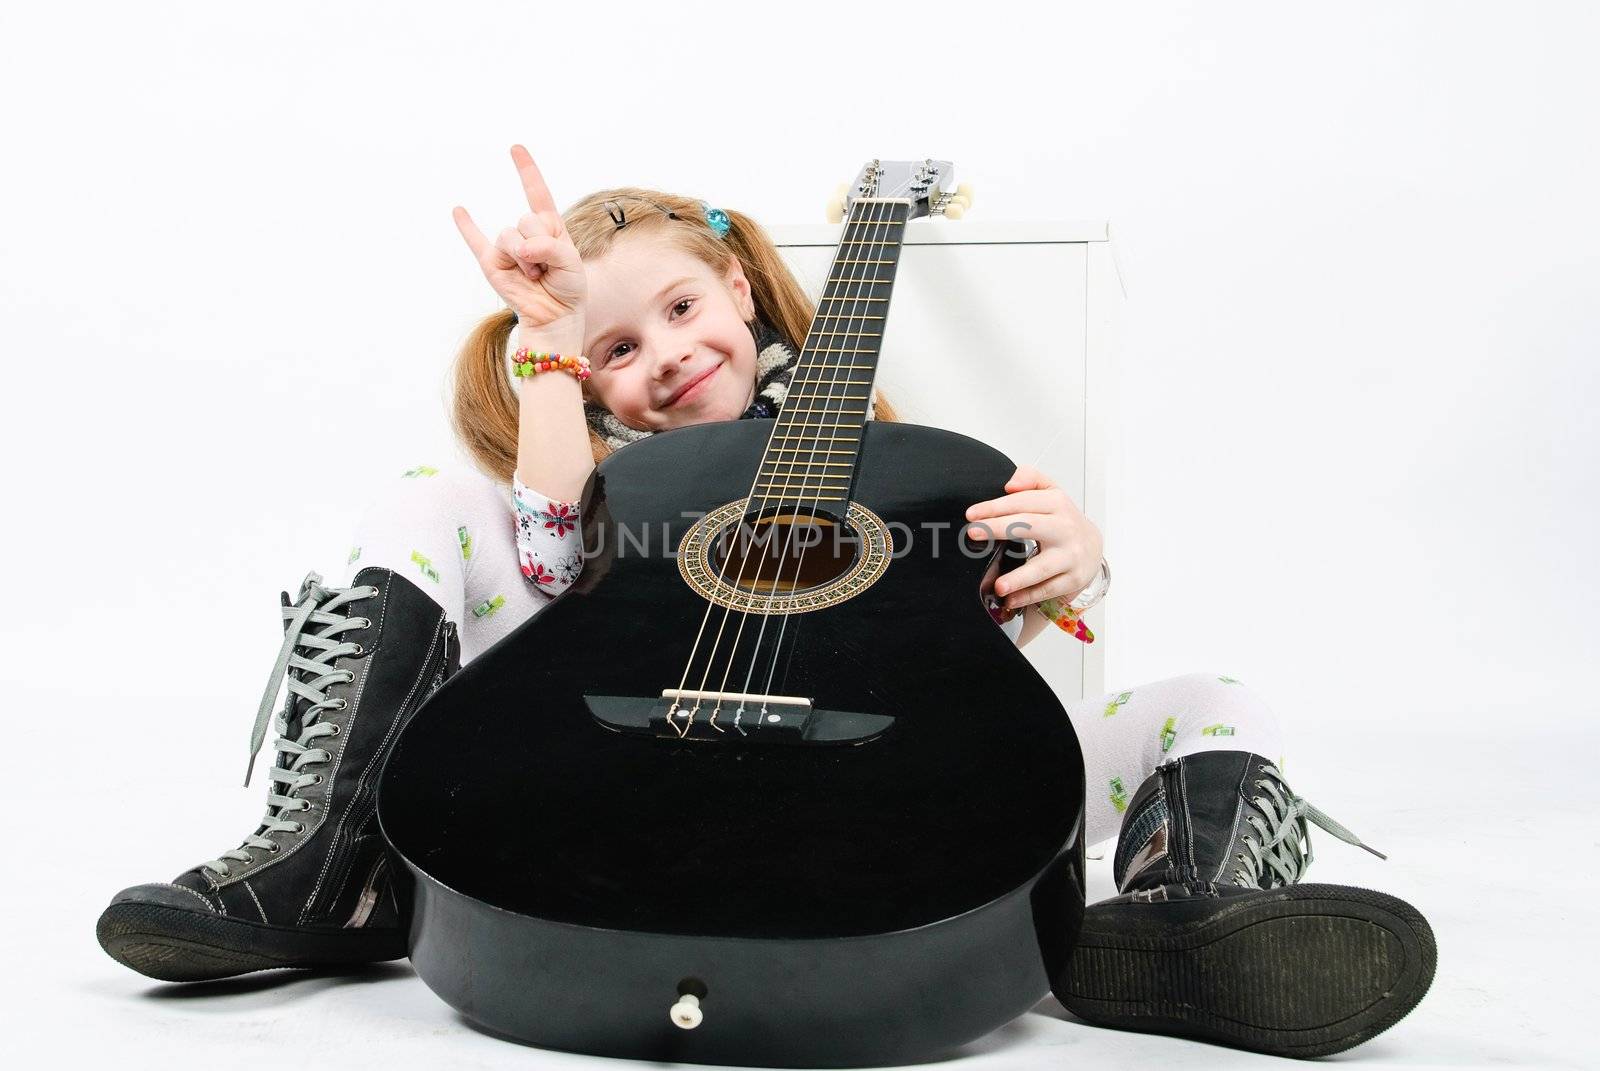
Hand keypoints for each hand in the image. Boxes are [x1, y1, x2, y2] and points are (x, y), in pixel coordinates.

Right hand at [451, 145, 587, 331]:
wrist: (556, 315)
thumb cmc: (567, 287)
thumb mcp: (571, 262)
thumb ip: (549, 247)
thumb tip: (520, 248)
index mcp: (548, 227)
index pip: (537, 193)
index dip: (526, 170)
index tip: (516, 148)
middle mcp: (526, 233)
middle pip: (527, 220)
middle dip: (541, 243)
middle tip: (547, 268)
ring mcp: (507, 249)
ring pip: (509, 237)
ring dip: (526, 259)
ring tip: (534, 276)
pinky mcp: (492, 264)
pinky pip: (475, 242)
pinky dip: (467, 227)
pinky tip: (459, 211)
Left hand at [964, 464, 1103, 611]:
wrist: (1091, 546)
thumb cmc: (1061, 519)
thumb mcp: (1050, 492)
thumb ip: (1030, 478)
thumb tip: (1010, 483)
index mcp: (1057, 503)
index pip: (1023, 502)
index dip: (996, 507)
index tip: (971, 514)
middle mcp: (1065, 528)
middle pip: (1030, 526)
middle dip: (999, 528)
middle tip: (973, 533)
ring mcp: (1070, 556)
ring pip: (1042, 567)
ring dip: (1019, 578)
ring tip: (997, 585)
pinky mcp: (1072, 579)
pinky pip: (1047, 589)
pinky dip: (1027, 596)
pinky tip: (1010, 599)